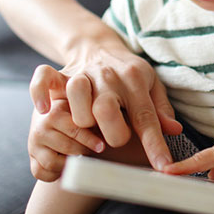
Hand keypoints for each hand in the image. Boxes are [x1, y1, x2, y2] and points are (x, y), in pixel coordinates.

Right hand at [28, 98, 104, 180]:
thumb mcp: (82, 105)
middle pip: (67, 148)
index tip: (102, 146)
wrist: (53, 113)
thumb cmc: (76, 111)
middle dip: (84, 151)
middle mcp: (40, 129)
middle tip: (96, 151)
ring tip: (83, 158)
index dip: (90, 140)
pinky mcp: (31, 159)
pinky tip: (68, 166)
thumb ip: (92, 110)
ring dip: (71, 164)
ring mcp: (33, 145)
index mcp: (54, 113)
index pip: (74, 131)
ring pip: (53, 163)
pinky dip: (55, 174)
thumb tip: (110, 122)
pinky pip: (41, 173)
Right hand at [29, 47, 181, 170]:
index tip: (163, 168)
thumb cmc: (129, 73)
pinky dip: (39, 93)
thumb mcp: (152, 86)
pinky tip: (44, 108)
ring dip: (80, 118)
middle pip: (106, 109)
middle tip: (112, 139)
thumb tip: (174, 130)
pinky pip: (43, 79)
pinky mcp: (60, 75)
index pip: (146, 117)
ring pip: (77, 96)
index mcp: (135, 80)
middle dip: (112, 133)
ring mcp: (83, 74)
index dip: (155, 145)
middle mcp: (109, 77)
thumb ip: (161, 109)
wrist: (99, 46)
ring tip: (88, 126)